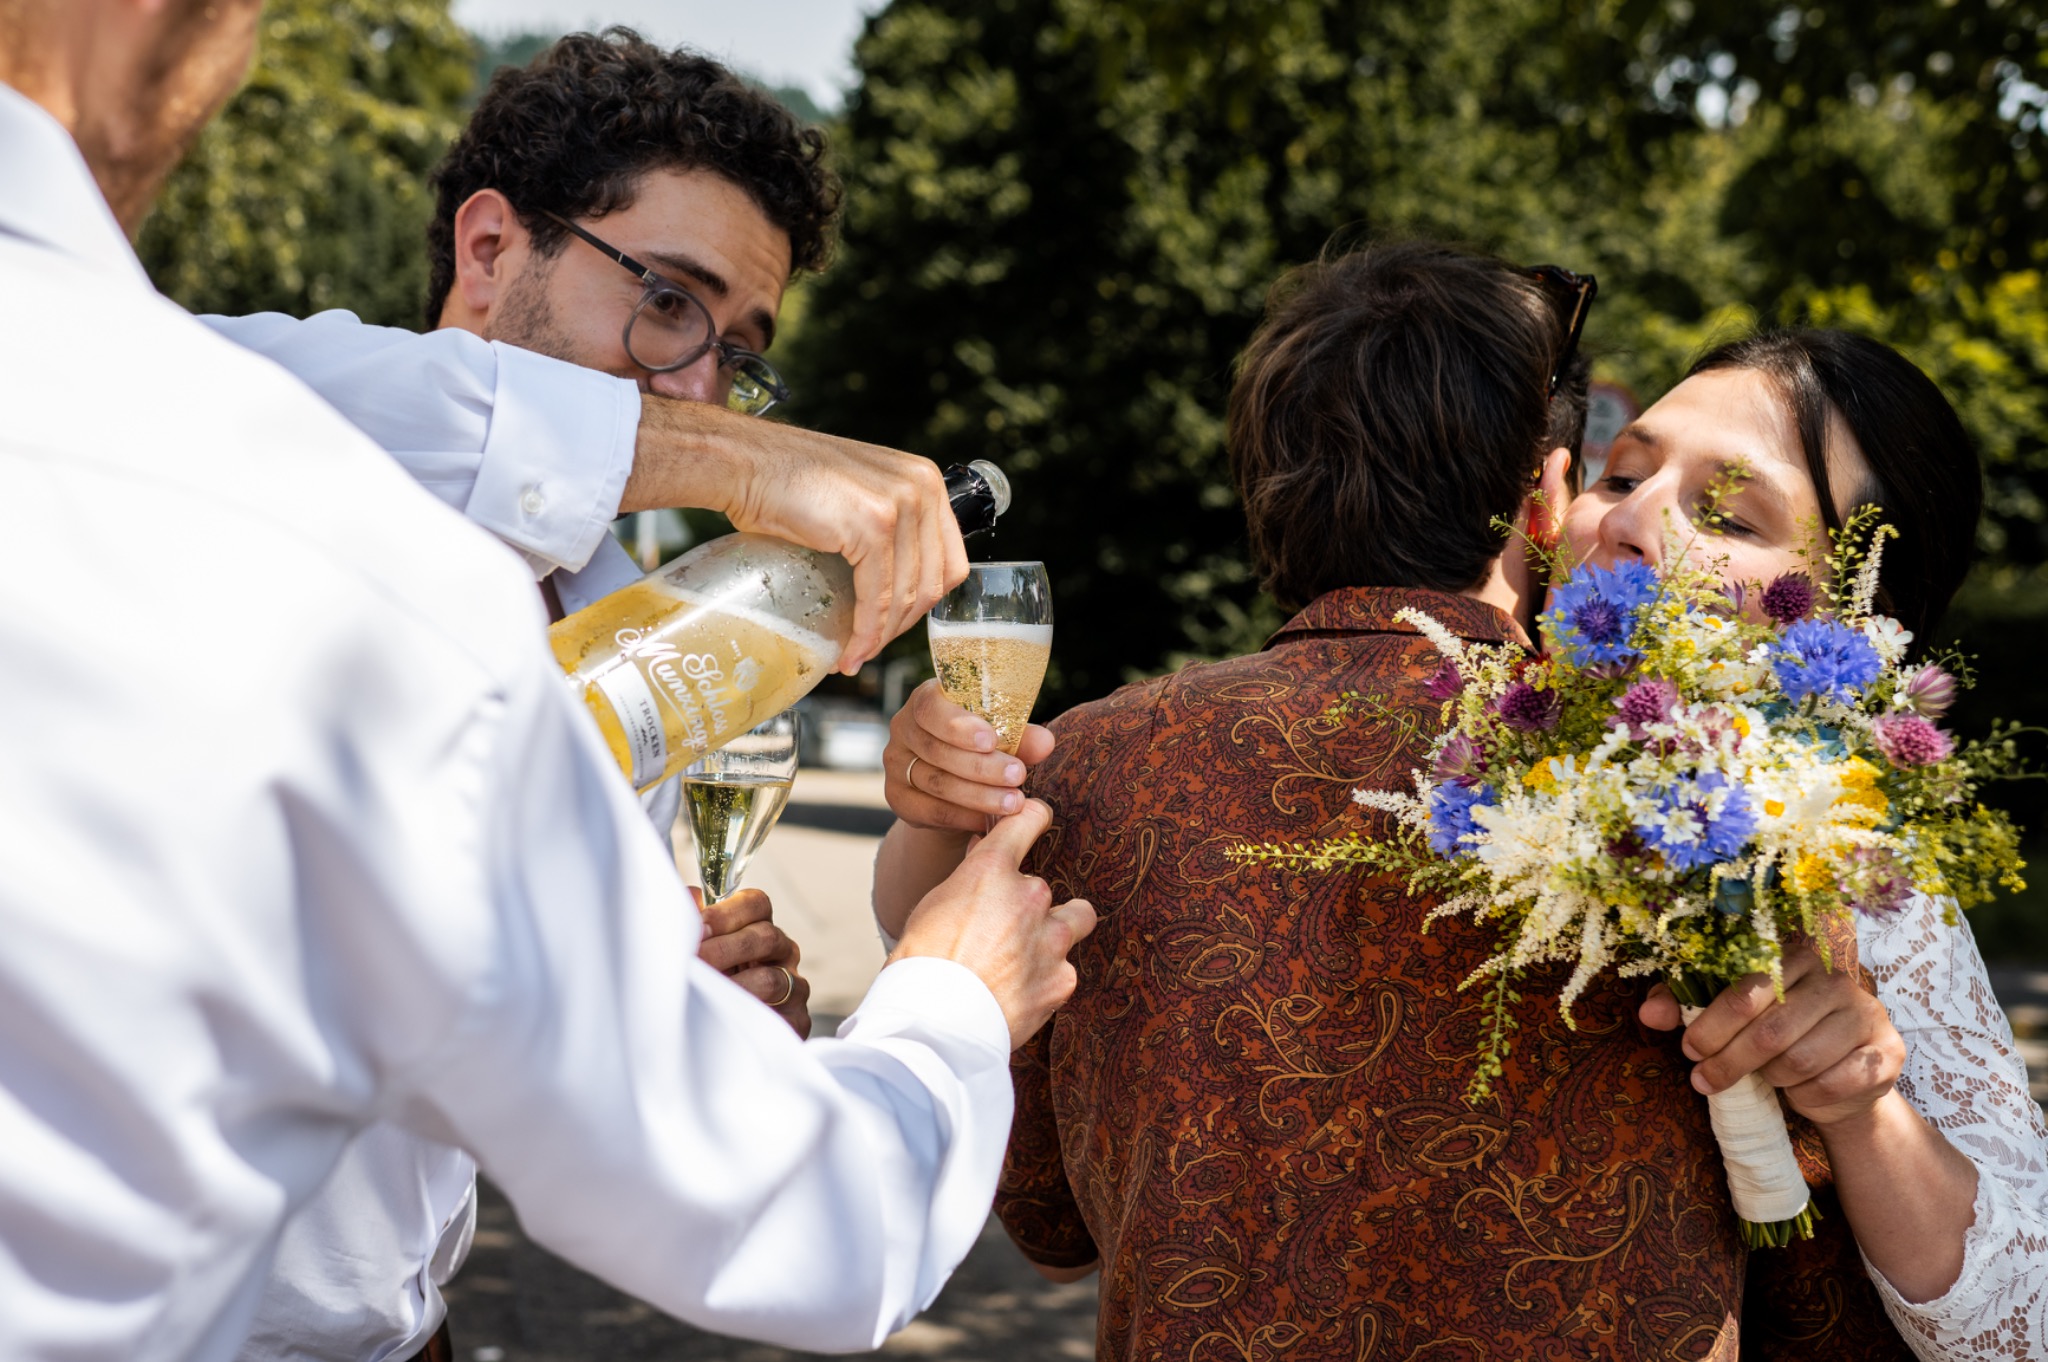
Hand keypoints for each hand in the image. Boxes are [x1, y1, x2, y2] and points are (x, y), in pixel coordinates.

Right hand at [625, 401, 968, 673]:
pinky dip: (866, 631)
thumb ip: (887, 527)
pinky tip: (851, 648)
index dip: (925, 601)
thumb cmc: (787, 481)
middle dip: (902, 624)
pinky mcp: (872, 526)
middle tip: (871, 646)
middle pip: (933, 580)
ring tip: (856, 655)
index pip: (949, 558)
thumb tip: (894, 586)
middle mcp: (922, 487)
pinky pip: (878, 596)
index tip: (896, 625)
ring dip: (883, 636)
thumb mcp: (857, 495)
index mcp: (925, 480)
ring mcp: (900, 505)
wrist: (744, 462)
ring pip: (907, 594)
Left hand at [695, 887, 810, 1038]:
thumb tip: (681, 904)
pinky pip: (780, 1017)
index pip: (756, 904)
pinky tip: (724, 1018)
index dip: (727, 914)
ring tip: (704, 993)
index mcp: (758, 928)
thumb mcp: (696, 949)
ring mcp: (793, 987)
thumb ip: (690, 921)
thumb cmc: (706, 985)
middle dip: (724, 949)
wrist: (714, 1041)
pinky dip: (749, 1018)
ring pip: (771, 979)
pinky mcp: (797, 1020)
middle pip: (766, 936)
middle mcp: (782, 953)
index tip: (699, 928)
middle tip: (695, 961)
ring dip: (733, 986)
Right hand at [885, 680, 1054, 833]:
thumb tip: (1046, 742)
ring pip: (937, 783)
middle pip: (937, 749)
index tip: (991, 740)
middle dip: (981, 766)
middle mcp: (903, 728)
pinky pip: (931, 810)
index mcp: (926, 700)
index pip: (930, 707)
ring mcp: (896, 765)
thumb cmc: (980, 747)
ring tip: (1013, 802)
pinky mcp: (897, 798)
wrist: (953, 784)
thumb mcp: (1001, 736)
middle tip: (1017, 775)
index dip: (959, 725)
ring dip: (978, 795)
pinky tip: (989, 821)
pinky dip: (964, 817)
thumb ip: (1021, 737)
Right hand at [893, 800, 1095, 1048]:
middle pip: (1040, 885)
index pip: (1028, 819)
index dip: (1034, 817)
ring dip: (1058, 928)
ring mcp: (1051, 939)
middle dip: (1024, 904)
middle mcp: (1029, 895)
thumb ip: (969, 877)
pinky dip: (1048, 977)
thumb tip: (984, 851)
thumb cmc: (922, 962)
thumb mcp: (935, 904)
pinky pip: (1064, 968)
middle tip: (1000, 930)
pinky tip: (1021, 991)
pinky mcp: (1062, 979)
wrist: (934, 1023)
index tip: (1038, 819)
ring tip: (1031, 952)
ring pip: (1077, 917)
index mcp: (991, 869)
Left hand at [1639, 938, 1904, 1126]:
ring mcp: (1866, 1014)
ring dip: (1770, 1078)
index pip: (1746, 989)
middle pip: (1771, 1029)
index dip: (1711, 1024)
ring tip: (1761, 1080)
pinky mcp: (1886, 1053)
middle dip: (1728, 1061)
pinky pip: (1832, 1084)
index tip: (1689, 1049)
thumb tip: (1647, 1014)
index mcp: (1792, 956)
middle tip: (1704, 1079)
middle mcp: (1834, 979)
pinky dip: (1805, 1096)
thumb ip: (1686, 1007)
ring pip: (1800, 1060)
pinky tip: (1798, 1092)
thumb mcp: (1729, 1018)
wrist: (1842, 1079)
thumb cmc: (1777, 1037)